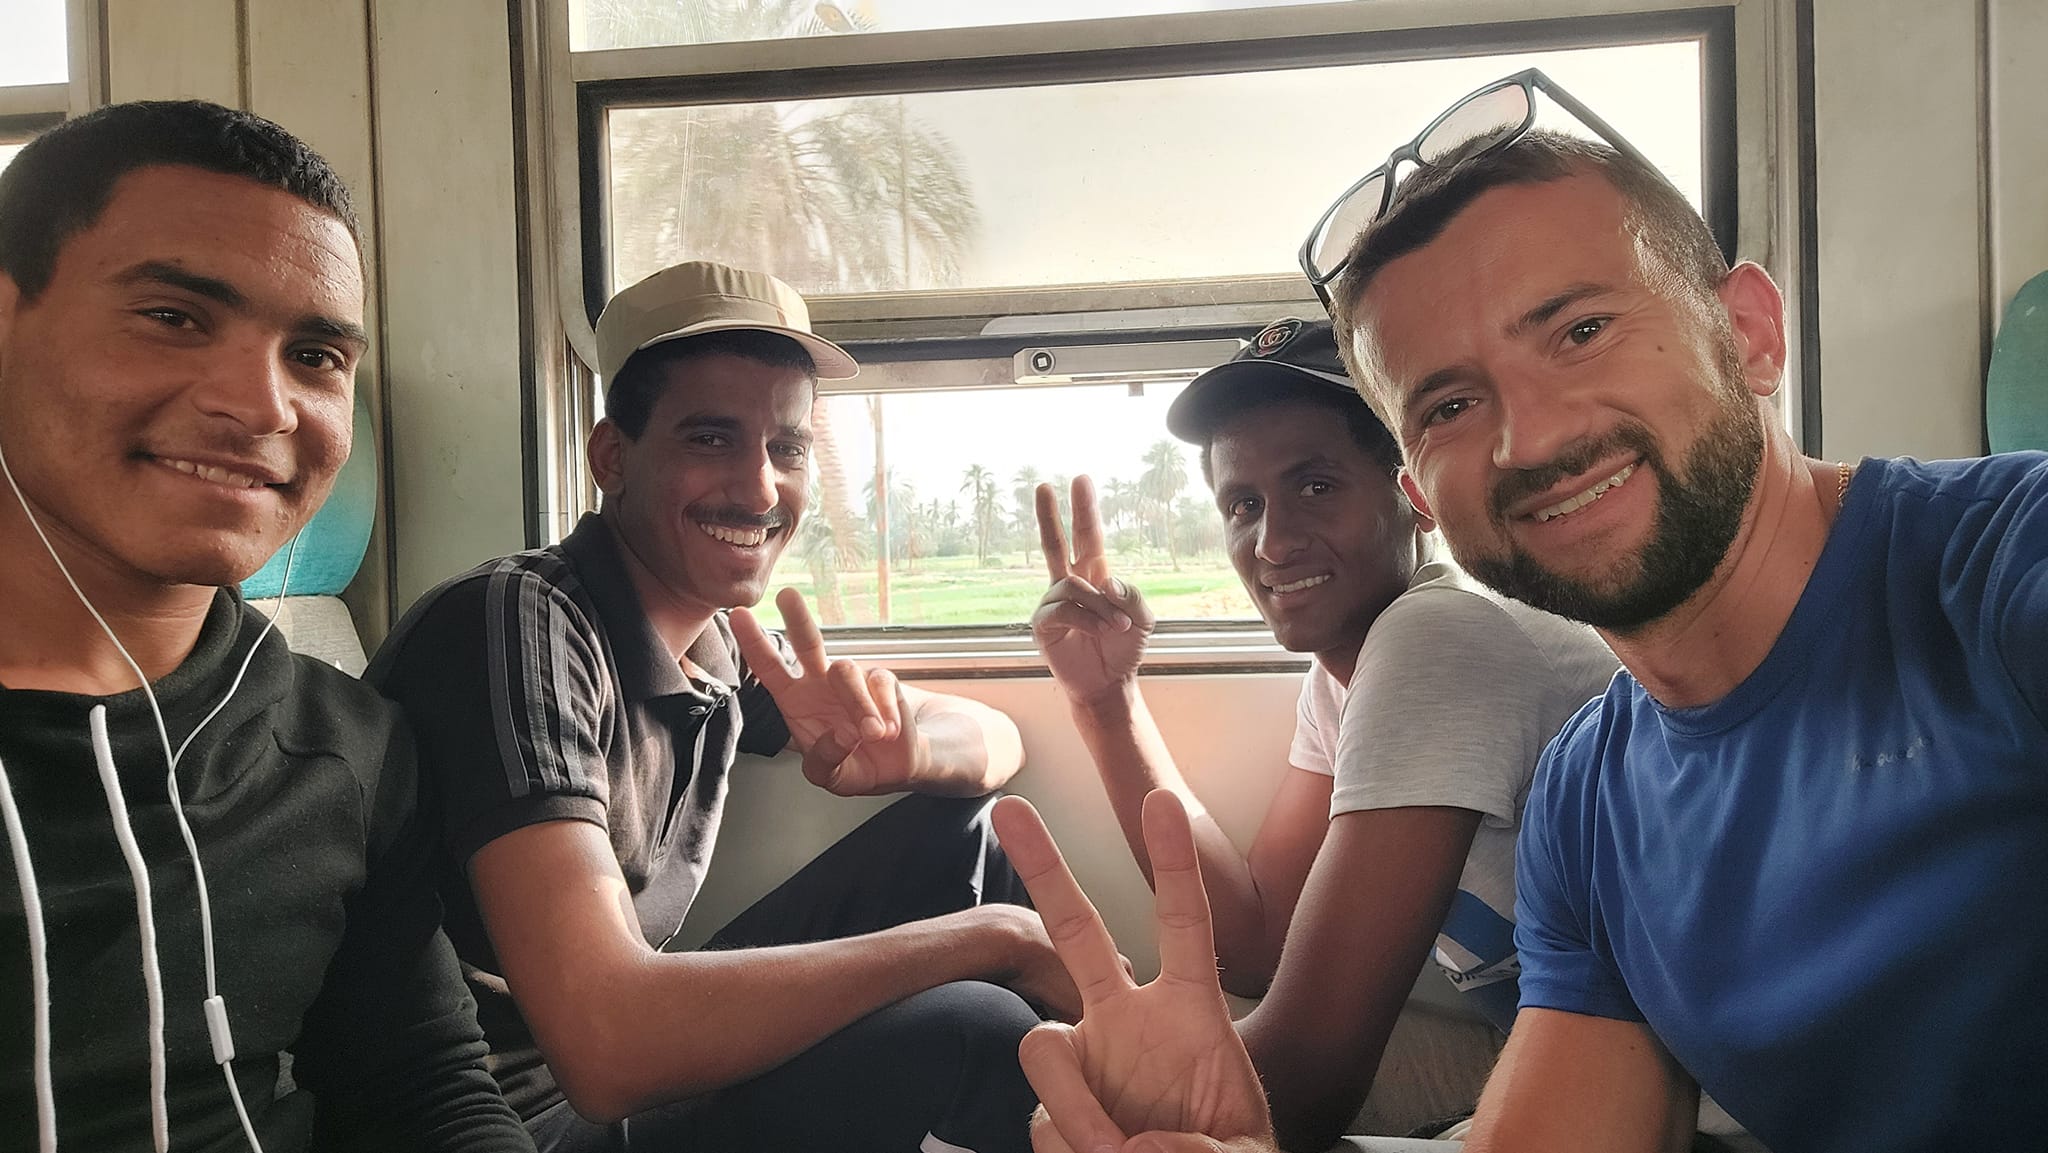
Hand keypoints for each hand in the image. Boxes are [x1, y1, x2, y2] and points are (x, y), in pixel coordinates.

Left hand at [731, 588, 927, 795]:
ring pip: (846, 673)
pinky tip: (889, 730)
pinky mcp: (881, 680)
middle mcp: (820, 683)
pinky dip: (885, 711)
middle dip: (797, 618)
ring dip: (859, 707)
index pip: (770, 669)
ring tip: (872, 734)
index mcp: (796, 702)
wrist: (898, 764)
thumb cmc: (856, 764)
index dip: (753, 643)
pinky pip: (880, 684)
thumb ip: (826, 761)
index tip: (737, 616)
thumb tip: (841, 735)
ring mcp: (851, 678)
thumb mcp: (831, 777)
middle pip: (807, 643)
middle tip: (787, 596)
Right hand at [992, 792, 1275, 1152]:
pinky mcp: (1052, 1108)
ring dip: (1078, 1111)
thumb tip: (1137, 1145)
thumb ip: (1211, 1149)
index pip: (1183, 925)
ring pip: (1042, 1049)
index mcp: (1190, 1013)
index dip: (1174, 865)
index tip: (1162, 802)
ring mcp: (1085, 1059)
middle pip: (1077, 932)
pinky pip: (1044, 1124)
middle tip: (1010, 808)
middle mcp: (1126, 1022)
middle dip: (1044, 868)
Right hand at [1033, 477, 1155, 704]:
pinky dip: (1089, 620)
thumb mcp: (1144, 620)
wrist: (1110, 684)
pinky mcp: (1044, 625)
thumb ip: (1131, 595)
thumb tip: (1104, 582)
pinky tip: (1103, 632)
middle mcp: (1070, 585)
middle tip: (1043, 485)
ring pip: (1074, 586)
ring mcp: (1054, 604)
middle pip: (1057, 543)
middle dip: (1049, 514)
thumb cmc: (1124, 649)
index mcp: (1095, 576)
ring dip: (1102, 608)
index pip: (1088, 536)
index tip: (1080, 480)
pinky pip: (1063, 610)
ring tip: (1117, 628)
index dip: (1084, 509)